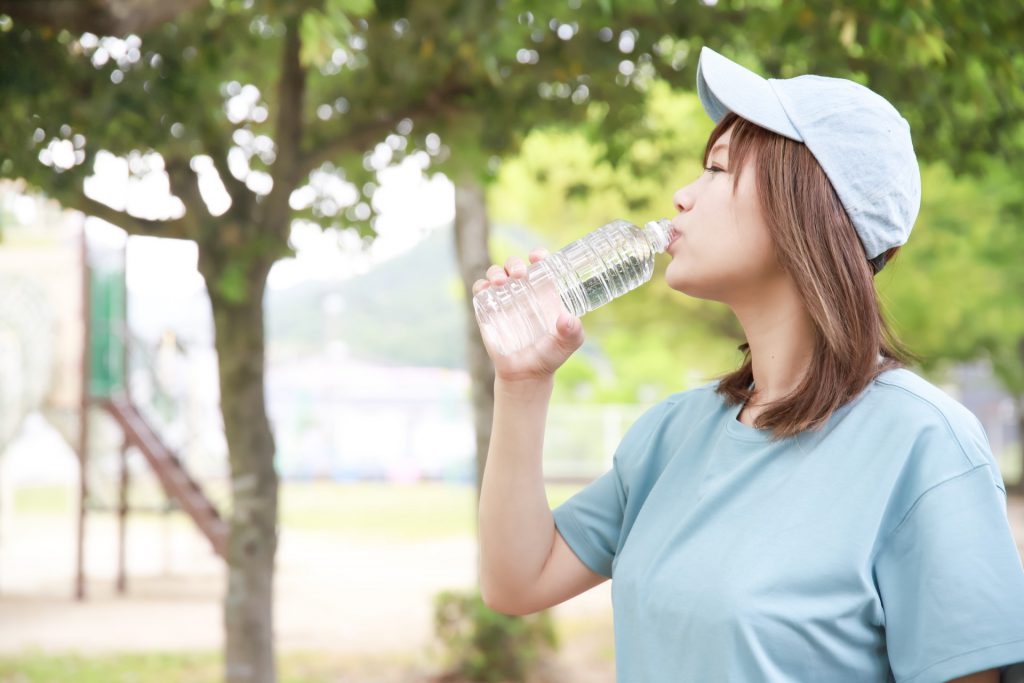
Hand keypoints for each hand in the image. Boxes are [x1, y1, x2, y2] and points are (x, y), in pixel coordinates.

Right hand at [472, 249, 584, 383]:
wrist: (526, 374)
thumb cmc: (550, 355)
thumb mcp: (568, 343)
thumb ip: (573, 332)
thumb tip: (566, 318)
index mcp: (544, 291)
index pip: (540, 265)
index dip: (538, 255)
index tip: (537, 256)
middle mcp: (523, 291)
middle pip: (515, 265)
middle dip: (515, 263)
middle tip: (520, 274)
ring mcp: (504, 299)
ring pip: (496, 273)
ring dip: (496, 272)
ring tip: (501, 282)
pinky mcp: (487, 310)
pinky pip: (480, 290)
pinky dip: (481, 285)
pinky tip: (486, 289)